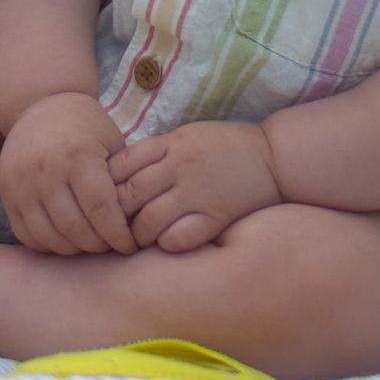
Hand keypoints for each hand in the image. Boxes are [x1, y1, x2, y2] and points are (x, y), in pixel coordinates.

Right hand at [0, 91, 135, 255]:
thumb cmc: (86, 127)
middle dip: (99, 245)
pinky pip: (26, 234)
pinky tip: (64, 238)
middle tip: (111, 246)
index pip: (101, 210)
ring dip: (74, 248)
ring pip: (50, 237)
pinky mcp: (6, 193)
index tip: (130, 245)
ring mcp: (21, 184)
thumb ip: (123, 181)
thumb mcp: (112, 143)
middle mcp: (46, 171)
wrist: (41, 106)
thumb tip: (137, 223)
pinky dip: (47, 244)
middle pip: (75, 228)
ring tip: (89, 243)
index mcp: (78, 156)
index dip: (118, 234)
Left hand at [112, 119, 281, 252]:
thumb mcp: (189, 136)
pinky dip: (166, 244)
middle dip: (116, 215)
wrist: (275, 158)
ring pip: (148, 220)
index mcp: (171, 144)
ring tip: (138, 241)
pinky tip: (167, 243)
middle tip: (112, 227)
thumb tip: (120, 171)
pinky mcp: (216, 216)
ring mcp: (198, 193)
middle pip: (129, 194)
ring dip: (138, 235)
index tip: (104, 197)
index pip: (122, 164)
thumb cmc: (227, 147)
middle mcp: (180, 167)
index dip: (106, 184)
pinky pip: (178, 238)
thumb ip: (158, 152)